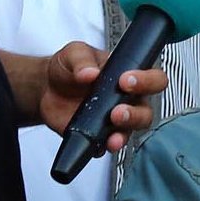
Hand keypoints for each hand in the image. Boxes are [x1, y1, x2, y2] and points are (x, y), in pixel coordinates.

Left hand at [37, 42, 167, 152]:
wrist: (46, 88)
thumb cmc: (68, 68)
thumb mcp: (74, 53)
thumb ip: (82, 60)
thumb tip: (90, 73)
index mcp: (129, 75)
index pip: (153, 79)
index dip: (146, 81)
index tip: (125, 80)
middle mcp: (127, 100)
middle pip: (146, 111)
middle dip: (135, 113)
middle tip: (117, 111)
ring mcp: (114, 120)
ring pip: (131, 132)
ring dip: (123, 134)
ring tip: (111, 135)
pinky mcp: (98, 136)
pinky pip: (106, 146)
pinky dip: (102, 147)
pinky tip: (96, 144)